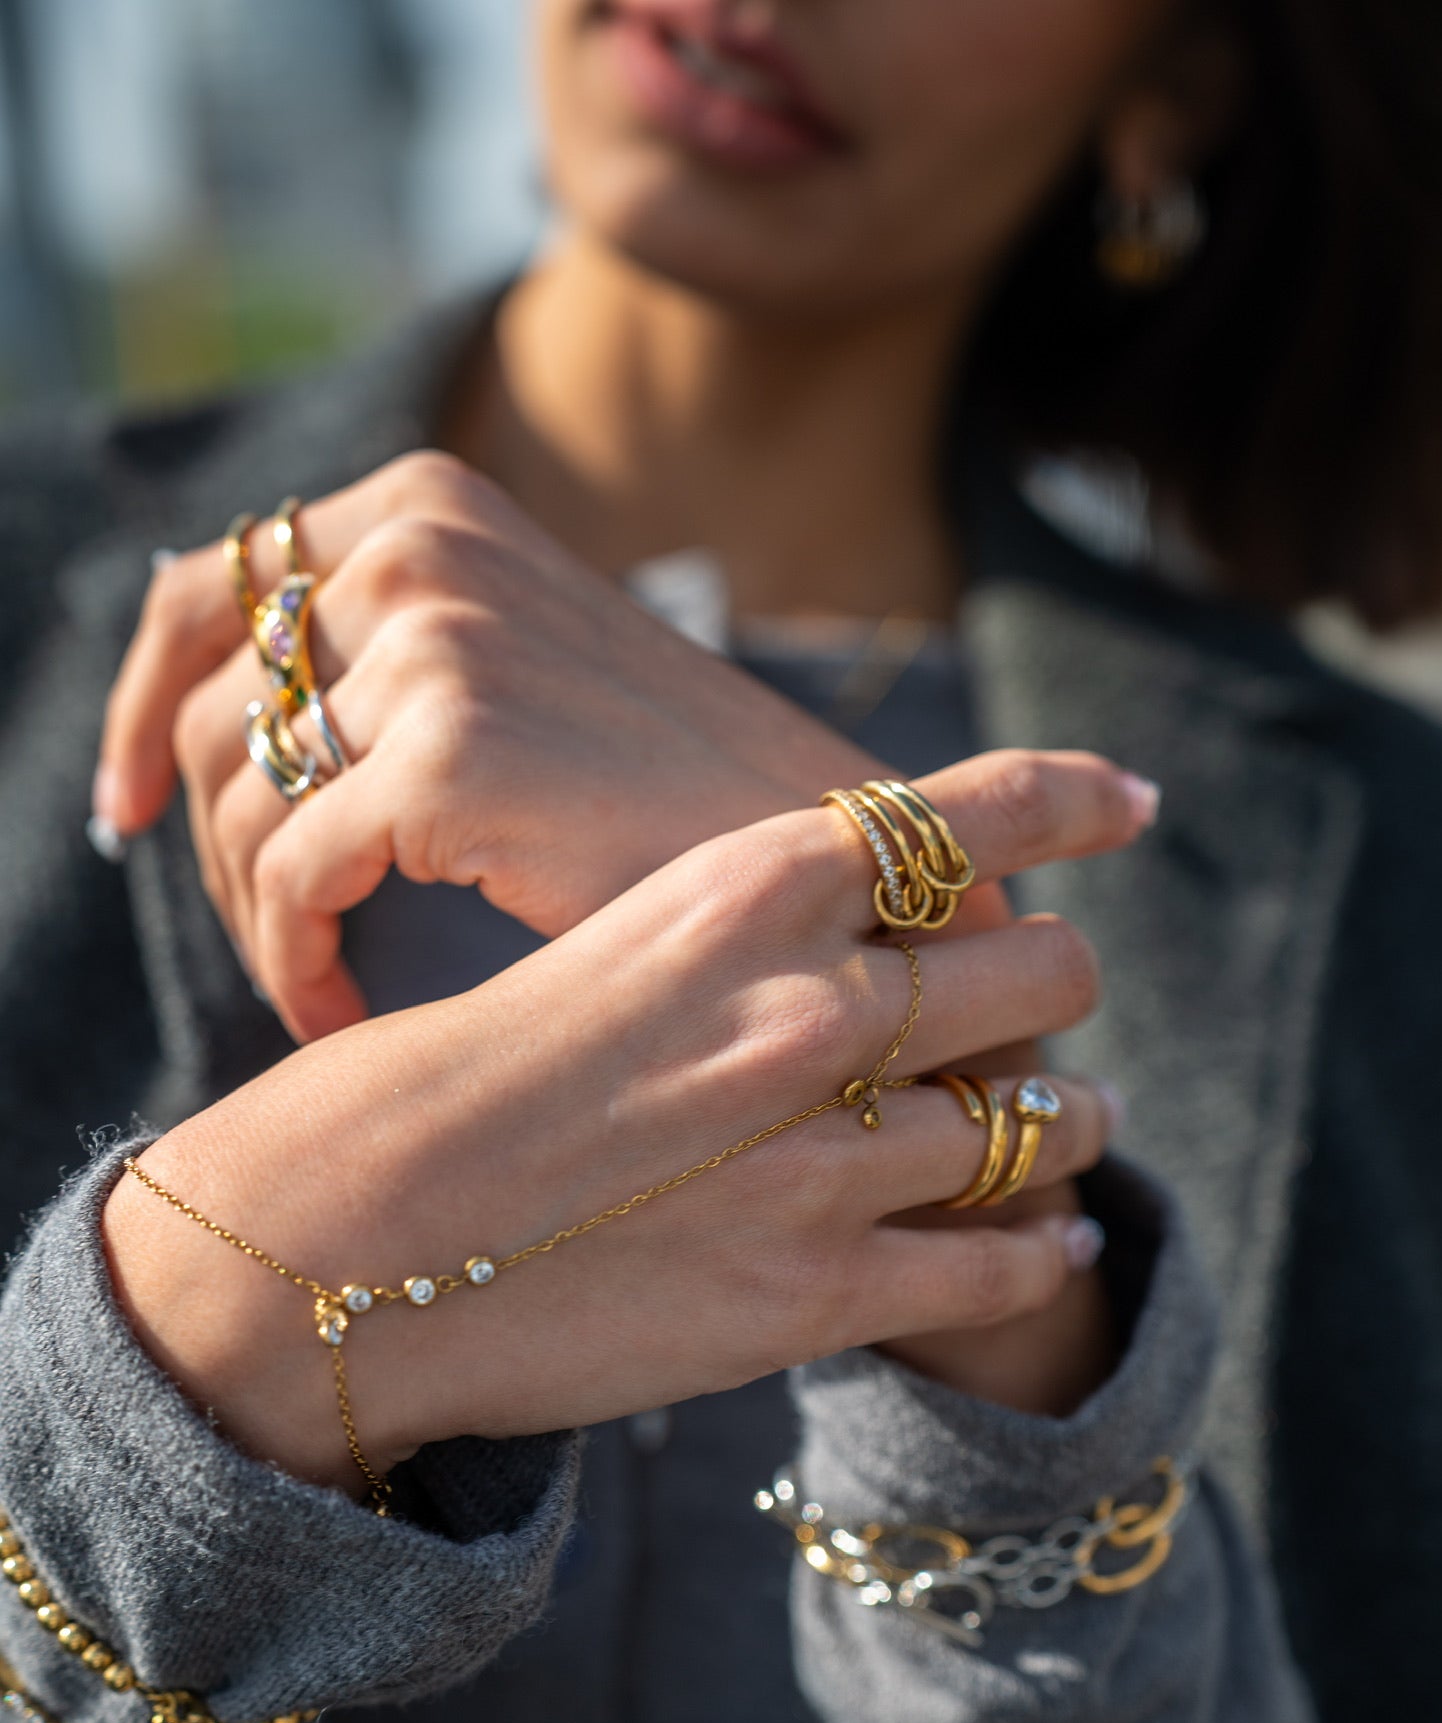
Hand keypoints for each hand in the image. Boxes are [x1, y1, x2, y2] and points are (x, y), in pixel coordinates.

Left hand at [96, 451, 1154, 1041]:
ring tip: (323, 993)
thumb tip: (231, 722)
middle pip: (208, 709)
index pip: (211, 589)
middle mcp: (416, 544)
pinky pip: (291, 881)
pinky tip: (346, 1014)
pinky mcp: (445, 751)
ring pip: (239, 808)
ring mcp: (431, 639)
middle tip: (267, 944)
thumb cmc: (676, 801)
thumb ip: (384, 662)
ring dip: (261, 922)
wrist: (833, 864)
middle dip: (208, 845)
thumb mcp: (513, 681)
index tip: (124, 812)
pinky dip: (297, 965)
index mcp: (428, 505)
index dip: (141, 703)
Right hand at [102, 752, 1145, 1492]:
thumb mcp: (594, 956)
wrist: (346, 1246)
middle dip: (1057, 984)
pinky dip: (1035, 1250)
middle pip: (1038, 969)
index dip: (1070, 801)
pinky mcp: (816, 1293)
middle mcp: (812, 1006)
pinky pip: (997, 1264)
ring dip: (1069, 1122)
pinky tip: (1044, 1242)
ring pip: (1043, 1121)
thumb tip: (817, 949)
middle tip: (1058, 1009)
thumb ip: (724, 947)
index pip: (965, 815)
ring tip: (1075, 1128)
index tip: (1130, 801)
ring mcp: (826, 1155)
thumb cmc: (438, 1089)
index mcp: (746, 892)